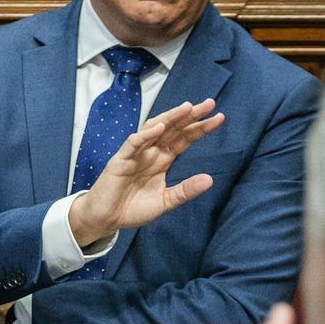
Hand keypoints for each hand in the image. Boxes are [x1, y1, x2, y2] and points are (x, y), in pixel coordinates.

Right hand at [69, 98, 225, 250]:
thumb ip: (185, 191)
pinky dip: (145, 135)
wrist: (106, 219)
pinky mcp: (120, 160)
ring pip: (154, 129)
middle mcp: (151, 152)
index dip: (200, 129)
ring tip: (188, 107)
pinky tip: (159, 127)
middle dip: (190, 116)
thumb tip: (210, 180)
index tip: (219, 118)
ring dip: (170, 118)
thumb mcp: (165, 202)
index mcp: (162, 159)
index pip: (184, 139)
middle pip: (173, 129)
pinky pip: (133, 144)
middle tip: (210, 103)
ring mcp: (135, 154)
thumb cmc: (132, 208)